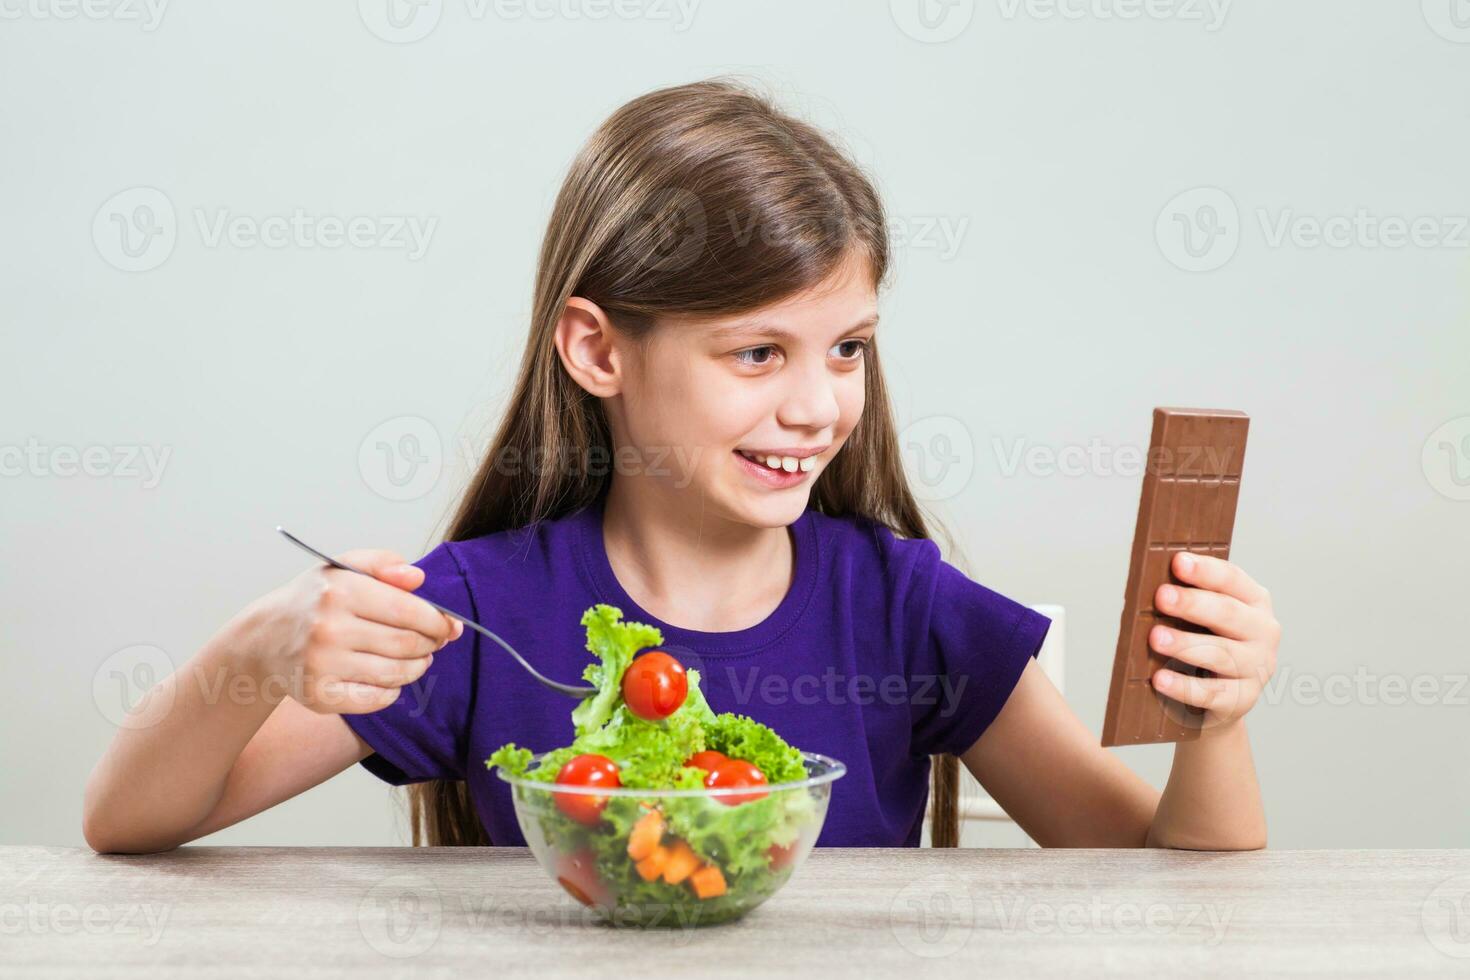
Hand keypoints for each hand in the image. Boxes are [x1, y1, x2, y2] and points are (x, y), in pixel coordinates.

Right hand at [246, 550, 463, 713]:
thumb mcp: (342, 567)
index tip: (448, 625)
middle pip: (407, 644)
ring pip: (396, 674)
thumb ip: (382, 563)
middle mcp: (329, 629)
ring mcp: (322, 666)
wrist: (262, 640)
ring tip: (418, 658)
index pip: (408, 610)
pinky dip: (392, 691)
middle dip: (431, 644)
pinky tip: (389, 678)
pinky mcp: (319, 696)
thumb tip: (417, 578)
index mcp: (339, 591)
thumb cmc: (314, 600)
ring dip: (417, 667)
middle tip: (434, 642)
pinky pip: (376, 699)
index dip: (437, 621)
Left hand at [1148, 552, 1280, 732]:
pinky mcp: (1243, 699)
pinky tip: (1160, 679)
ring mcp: (1257, 667)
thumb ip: (1183, 597)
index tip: (1177, 562)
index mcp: (1253, 601)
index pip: (1232, 579)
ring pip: (1221, 654)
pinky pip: (1212, 693)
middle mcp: (1263, 632)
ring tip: (1156, 638)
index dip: (1205, 571)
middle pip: (1228, 613)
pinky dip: (1184, 686)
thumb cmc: (1203, 642)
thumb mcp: (1199, 617)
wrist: (1217, 699)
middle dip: (1193, 604)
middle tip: (1161, 597)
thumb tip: (1146, 582)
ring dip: (1186, 645)